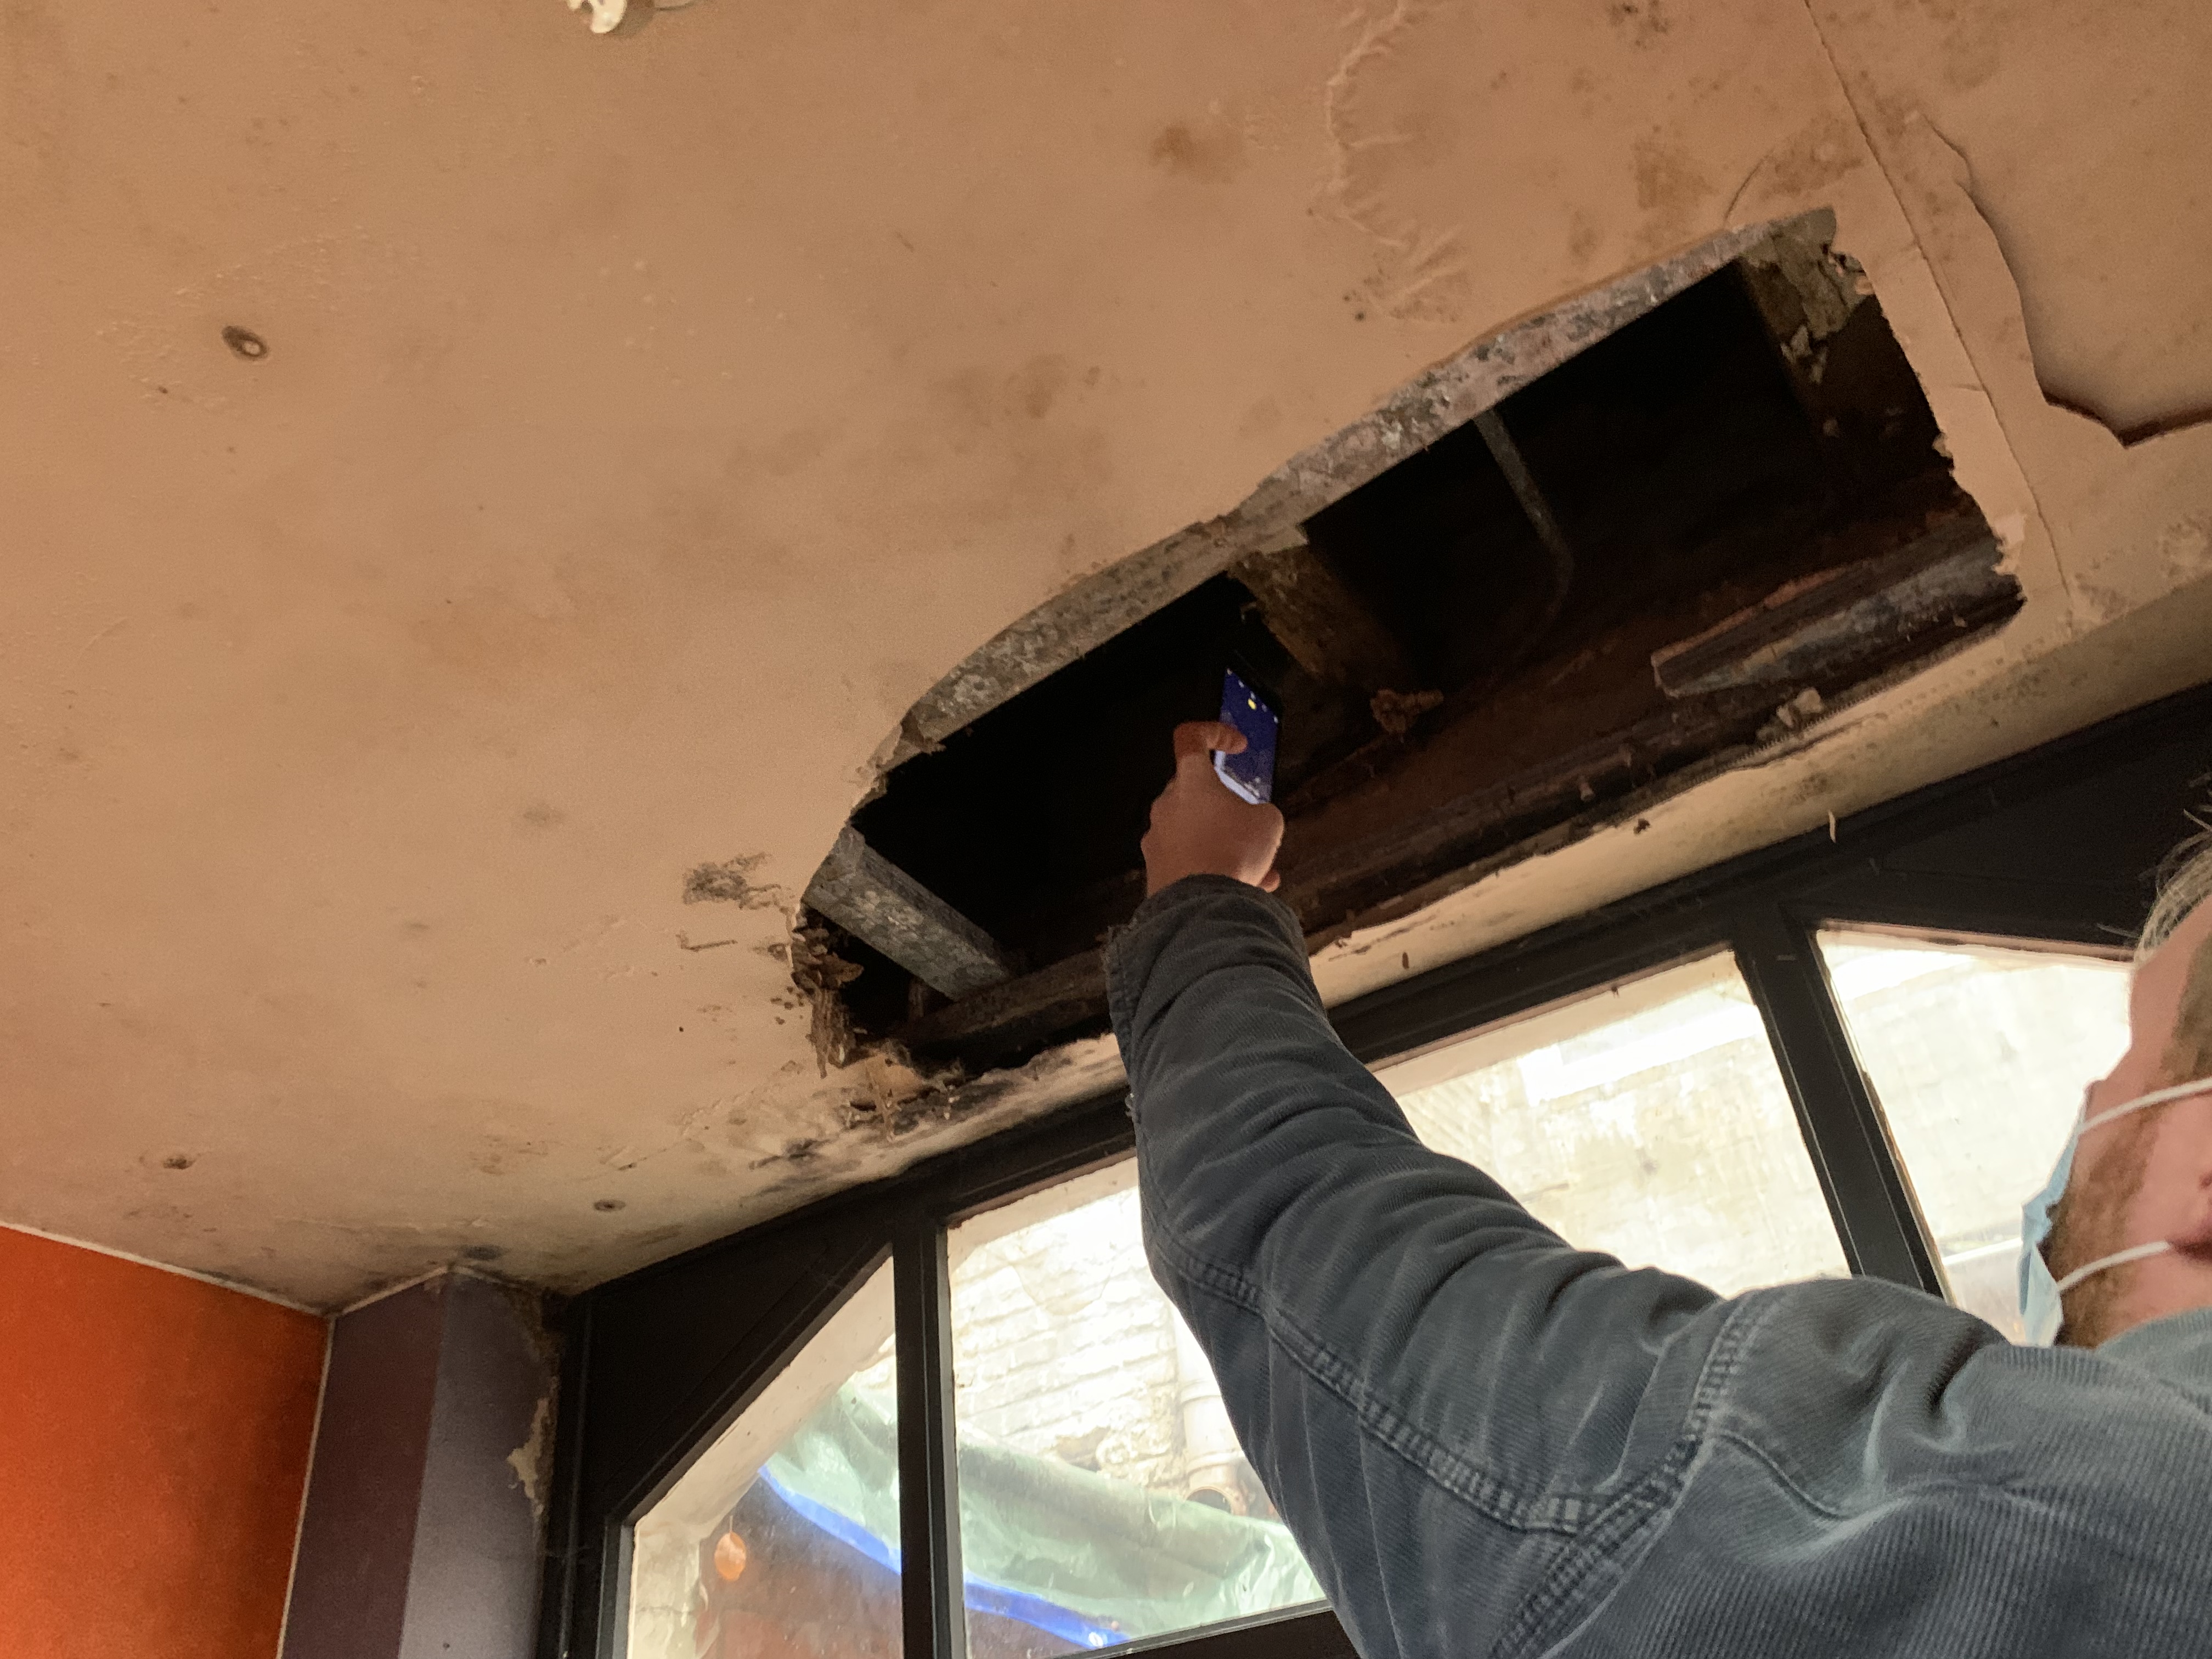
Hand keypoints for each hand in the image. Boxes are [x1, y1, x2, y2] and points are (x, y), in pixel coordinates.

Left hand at [1141, 721, 1285, 896]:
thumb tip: (1253, 822)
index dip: (1216, 733)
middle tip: (1253, 828)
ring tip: (1259, 870)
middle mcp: (1166, 805)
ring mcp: (1157, 839)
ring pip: (1197, 833)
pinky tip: (1243, 890)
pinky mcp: (1156, 870)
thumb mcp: (1268, 823)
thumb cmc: (1232, 853)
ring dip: (1225, 845)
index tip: (1236, 747)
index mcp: (1191, 781)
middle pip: (1197, 793)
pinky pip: (1189, 862)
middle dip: (1228, 809)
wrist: (1201, 908)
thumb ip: (1260, 812)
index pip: (1191, 737)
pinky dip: (1213, 870)